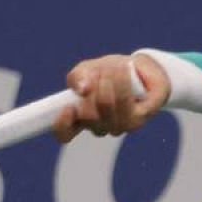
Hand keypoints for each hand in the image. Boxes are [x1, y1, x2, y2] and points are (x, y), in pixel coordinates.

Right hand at [50, 53, 170, 142]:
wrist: (138, 69)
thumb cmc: (108, 73)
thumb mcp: (87, 70)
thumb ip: (78, 77)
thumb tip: (82, 89)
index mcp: (81, 120)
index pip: (65, 134)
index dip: (63, 124)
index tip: (68, 106)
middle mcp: (99, 128)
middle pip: (88, 114)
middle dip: (92, 86)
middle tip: (99, 71)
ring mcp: (119, 127)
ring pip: (106, 105)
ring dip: (108, 80)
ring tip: (113, 67)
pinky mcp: (137, 120)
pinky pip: (124, 100)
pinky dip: (121, 81)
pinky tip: (123, 70)